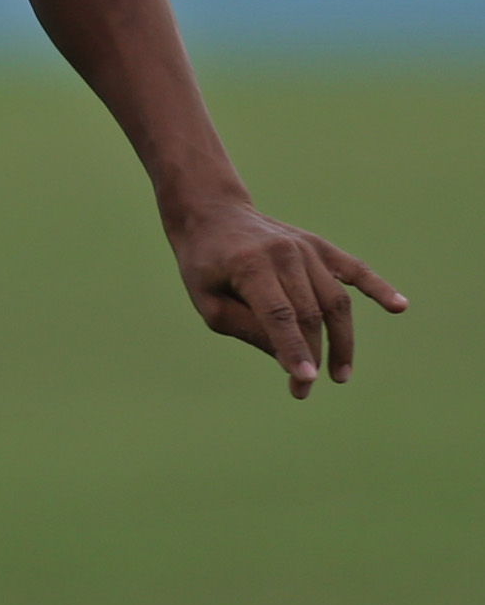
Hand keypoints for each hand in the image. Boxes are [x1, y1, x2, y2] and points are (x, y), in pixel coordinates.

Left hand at [168, 198, 406, 397]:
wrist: (213, 215)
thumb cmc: (205, 265)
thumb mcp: (209, 302)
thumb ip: (247, 329)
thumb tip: (291, 359)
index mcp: (250, 265)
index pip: (279, 315)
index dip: (294, 350)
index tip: (305, 381)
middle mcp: (283, 253)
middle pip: (309, 313)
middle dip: (311, 355)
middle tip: (304, 389)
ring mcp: (305, 247)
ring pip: (334, 300)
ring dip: (341, 341)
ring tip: (339, 374)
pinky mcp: (320, 247)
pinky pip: (355, 269)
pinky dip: (378, 287)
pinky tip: (399, 306)